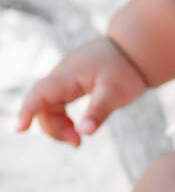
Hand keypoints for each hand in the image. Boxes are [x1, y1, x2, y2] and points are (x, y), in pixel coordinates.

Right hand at [15, 36, 148, 145]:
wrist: (136, 48)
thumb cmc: (126, 68)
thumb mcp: (116, 93)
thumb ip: (99, 111)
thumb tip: (85, 132)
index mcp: (68, 75)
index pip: (40, 94)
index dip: (27, 112)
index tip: (20, 129)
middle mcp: (62, 75)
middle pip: (43, 106)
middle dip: (54, 128)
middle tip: (77, 143)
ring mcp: (65, 78)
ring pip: (50, 106)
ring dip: (59, 125)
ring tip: (78, 141)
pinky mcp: (72, 82)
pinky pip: (58, 103)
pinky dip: (64, 118)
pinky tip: (78, 128)